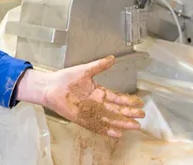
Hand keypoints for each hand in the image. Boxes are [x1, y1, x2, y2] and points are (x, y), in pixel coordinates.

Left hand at [14, 55, 144, 137]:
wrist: (50, 86)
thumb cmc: (66, 78)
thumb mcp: (85, 70)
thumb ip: (100, 65)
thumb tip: (112, 58)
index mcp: (98, 92)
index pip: (116, 98)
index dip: (128, 101)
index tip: (139, 103)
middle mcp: (96, 103)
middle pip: (116, 110)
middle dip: (129, 114)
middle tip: (141, 117)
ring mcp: (90, 112)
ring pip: (109, 119)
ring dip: (121, 123)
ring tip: (134, 126)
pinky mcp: (81, 118)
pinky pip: (96, 126)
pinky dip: (106, 130)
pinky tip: (116, 133)